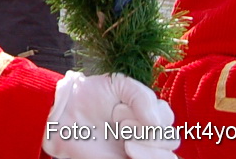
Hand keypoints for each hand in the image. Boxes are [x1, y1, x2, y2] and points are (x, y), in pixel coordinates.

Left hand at [44, 72, 176, 158]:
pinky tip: (129, 151)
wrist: (64, 116)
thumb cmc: (88, 96)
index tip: (119, 109)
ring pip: (169, 156)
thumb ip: (142, 96)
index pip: (167, 117)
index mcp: (147, 112)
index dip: (149, 113)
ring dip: (150, 150)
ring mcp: (142, 150)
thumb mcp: (117, 84)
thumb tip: (157, 124)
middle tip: (119, 125)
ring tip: (126, 144)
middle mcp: (147, 132)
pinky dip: (147, 158)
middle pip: (171, 139)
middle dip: (148, 132)